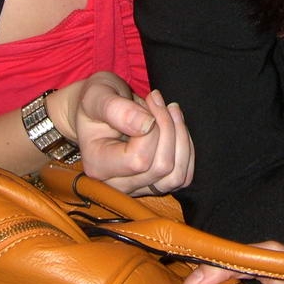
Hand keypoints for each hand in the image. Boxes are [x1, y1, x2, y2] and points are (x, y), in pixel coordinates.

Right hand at [52, 73, 193, 194]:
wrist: (101, 111)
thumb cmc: (97, 101)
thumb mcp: (98, 95)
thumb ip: (116, 109)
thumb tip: (146, 125)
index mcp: (98, 166)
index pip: (139, 159)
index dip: (154, 128)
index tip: (149, 100)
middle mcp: (116, 184)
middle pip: (161, 167)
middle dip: (169, 127)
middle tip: (159, 100)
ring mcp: (137, 188)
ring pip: (176, 175)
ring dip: (181, 138)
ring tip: (171, 110)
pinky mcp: (155, 185)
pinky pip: (183, 177)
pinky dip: (186, 149)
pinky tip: (177, 127)